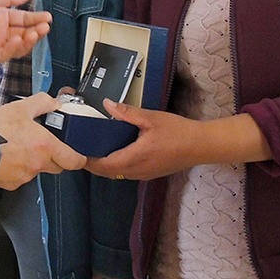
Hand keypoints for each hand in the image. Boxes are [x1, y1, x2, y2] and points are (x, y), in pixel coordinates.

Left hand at [0, 0, 51, 63]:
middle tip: (44, 27)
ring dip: (28, 41)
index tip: (48, 17)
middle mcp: (2, 30)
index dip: (36, 18)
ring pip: (18, 45)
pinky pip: (6, 54)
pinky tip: (18, 39)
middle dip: (36, 31)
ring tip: (34, 33)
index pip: (24, 18)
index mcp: (3, 16)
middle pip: (24, 33)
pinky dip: (14, 48)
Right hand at [0, 93, 85, 188]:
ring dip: (34, 161)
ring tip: (18, 146)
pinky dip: (18, 168)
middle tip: (43, 144)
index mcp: (46, 146)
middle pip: (57, 166)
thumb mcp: (20, 107)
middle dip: (55, 157)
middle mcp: (38, 164)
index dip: (79, 158)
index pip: (74, 160)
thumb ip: (42, 103)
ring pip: (38, 170)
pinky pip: (21, 177)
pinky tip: (7, 156)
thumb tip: (55, 102)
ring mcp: (25, 176)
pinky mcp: (12, 183)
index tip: (78, 154)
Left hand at [85, 102, 204, 180]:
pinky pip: (128, 172)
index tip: (78, 152)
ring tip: (95, 148)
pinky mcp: (150, 173)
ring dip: (105, 165)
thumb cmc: (178, 132)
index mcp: (136, 158)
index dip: (89, 162)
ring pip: (118, 174)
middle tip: (83, 148)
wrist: (201, 146)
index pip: (105, 166)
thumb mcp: (151, 118)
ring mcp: (145, 174)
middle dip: (94, 163)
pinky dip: (117, 165)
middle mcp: (138, 171)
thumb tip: (107, 104)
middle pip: (109, 172)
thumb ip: (127, 113)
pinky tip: (116, 151)